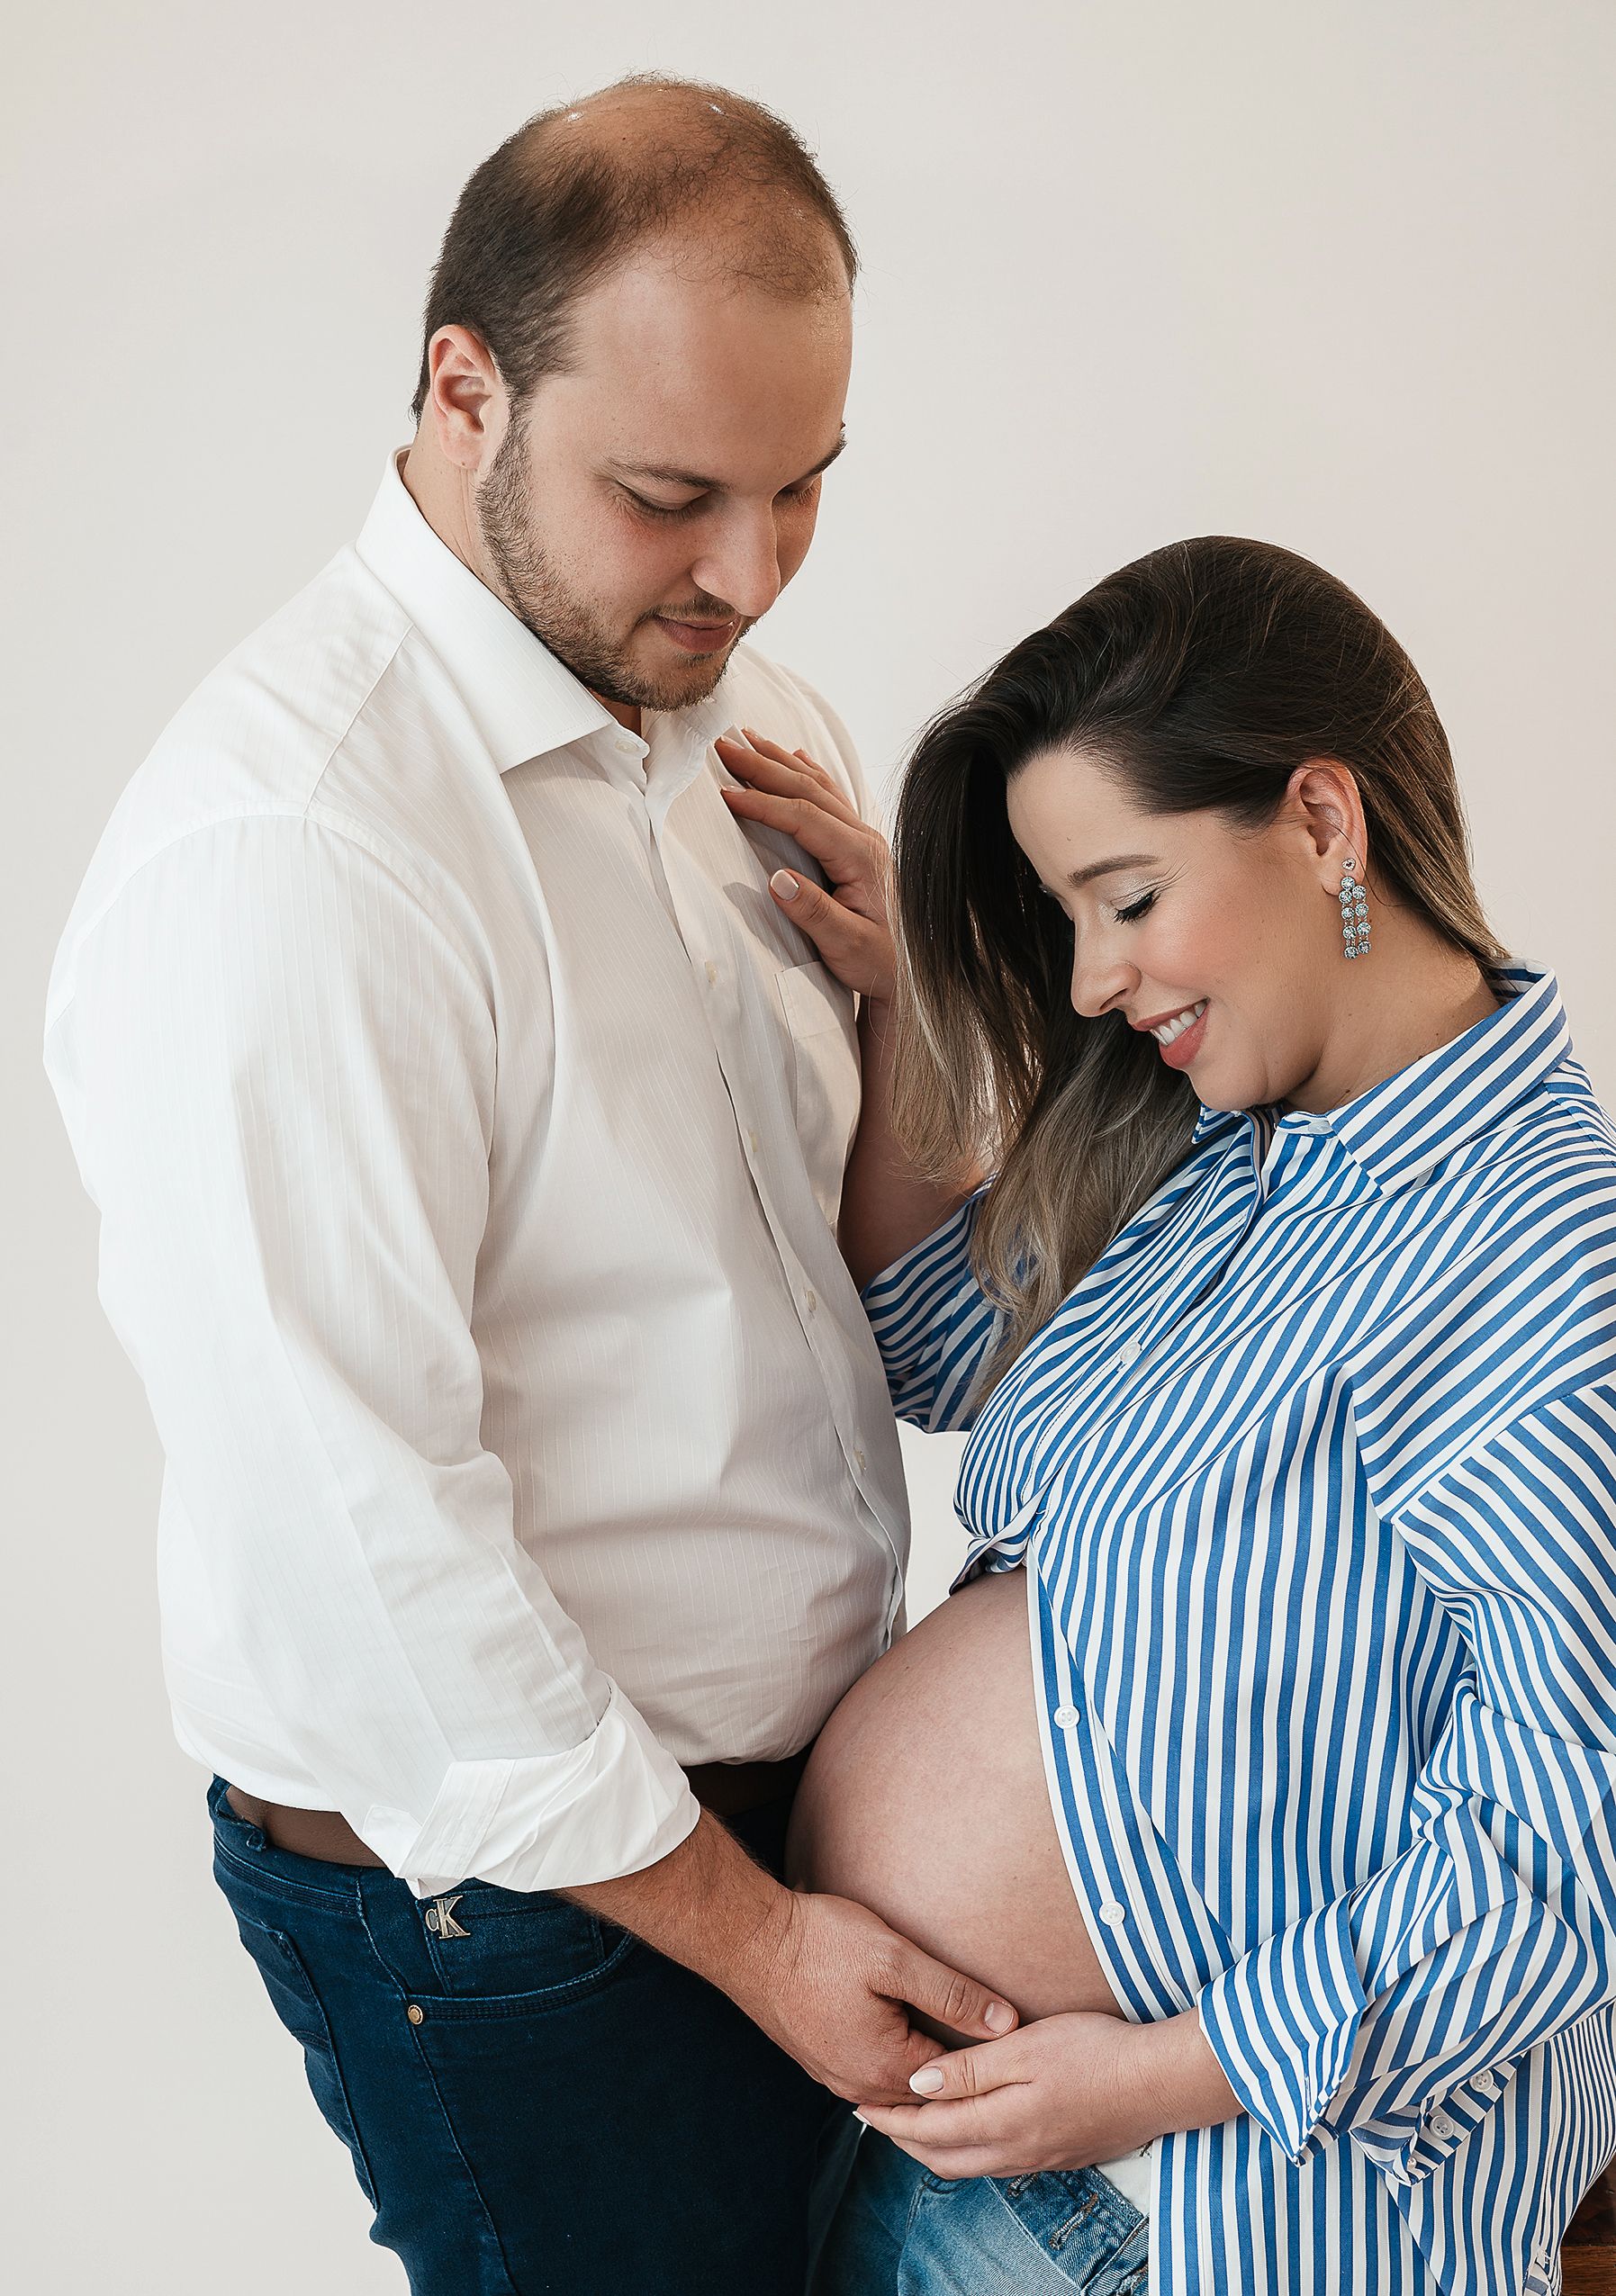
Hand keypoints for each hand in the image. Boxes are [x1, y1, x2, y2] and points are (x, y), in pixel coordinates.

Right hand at [715, 729, 896, 1002]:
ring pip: (820, 786)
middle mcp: (865, 840)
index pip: (804, 817)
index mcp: (860, 857)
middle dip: (764, 765)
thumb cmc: (879, 963)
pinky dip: (808, 773)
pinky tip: (796, 758)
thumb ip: (813, 913)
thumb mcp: (847, 946)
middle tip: (726, 745)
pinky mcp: (862, 847)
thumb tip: (776, 880)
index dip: (763, 802)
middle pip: (809, 789)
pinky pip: (832, 797)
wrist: (913, 974)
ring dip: (782, 762)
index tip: (726, 793)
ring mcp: (865, 840)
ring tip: (750, 740)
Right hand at [730, 1887, 1018, 2107]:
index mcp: (885, 2068)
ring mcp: (835, 2077)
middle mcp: (860, 2086)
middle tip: (994, 2047)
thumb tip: (1006, 2022)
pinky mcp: (820, 2060)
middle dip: (960, 2074)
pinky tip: (908, 2037)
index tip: (1013, 2037)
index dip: (986, 2058)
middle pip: (927, 2092)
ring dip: (927, 2070)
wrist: (749, 1940)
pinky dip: (896, 2063)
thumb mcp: (896, 1959)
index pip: (956, 2081)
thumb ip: (953, 1994)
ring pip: (898, 2087)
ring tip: (957, 2042)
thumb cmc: (821, 1943)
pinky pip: (871, 2075)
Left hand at [854, 2007, 1239, 2177]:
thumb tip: (916, 2084)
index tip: (857, 2102)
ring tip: (909, 2121)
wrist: (1161, 2082)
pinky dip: (963, 2148)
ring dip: (931, 2146)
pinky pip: (994, 2163)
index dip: (889, 2118)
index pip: (928, 2129)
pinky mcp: (1058, 2154)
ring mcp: (1038, 2158)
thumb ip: (969, 2070)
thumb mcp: (1025, 2048)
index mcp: (1001, 2124)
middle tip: (872, 2114)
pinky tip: (966, 2127)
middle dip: (901, 2138)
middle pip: (940, 2157)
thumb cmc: (1095, 2052)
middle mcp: (1015, 2152)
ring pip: (967, 2164)